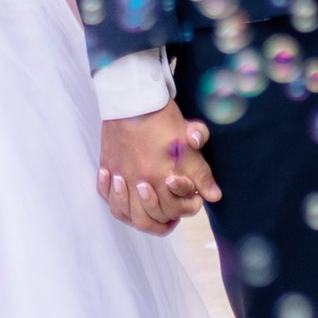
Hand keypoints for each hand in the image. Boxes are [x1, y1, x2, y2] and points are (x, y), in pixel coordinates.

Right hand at [95, 105, 215, 232]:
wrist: (133, 97)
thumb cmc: (162, 117)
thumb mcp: (189, 142)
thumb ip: (201, 173)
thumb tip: (213, 196)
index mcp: (159, 178)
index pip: (172, 212)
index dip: (186, 209)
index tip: (192, 200)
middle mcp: (138, 181)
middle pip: (145, 220)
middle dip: (160, 220)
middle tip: (169, 212)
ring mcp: (120, 175)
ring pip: (122, 211)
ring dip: (135, 215)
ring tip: (145, 208)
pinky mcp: (107, 165)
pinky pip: (104, 193)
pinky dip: (112, 198)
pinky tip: (122, 192)